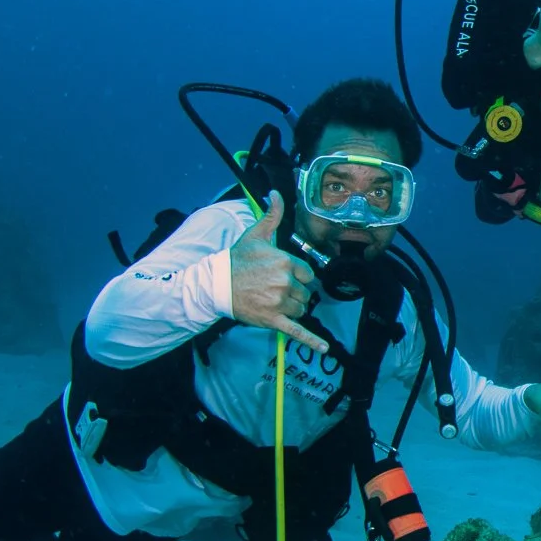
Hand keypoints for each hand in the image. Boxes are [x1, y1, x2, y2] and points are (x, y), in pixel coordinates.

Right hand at [228, 194, 329, 353]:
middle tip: (274, 290)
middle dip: (294, 293)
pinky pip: (297, 331)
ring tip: (273, 302)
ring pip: (301, 309)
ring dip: (292, 308)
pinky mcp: (273, 320)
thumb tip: (277, 193)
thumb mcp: (256, 235)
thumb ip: (272, 215)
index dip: (298, 277)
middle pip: (306, 293)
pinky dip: (312, 341)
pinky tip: (324, 348)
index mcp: (285, 262)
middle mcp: (285, 282)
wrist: (215, 284)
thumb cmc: (237, 260)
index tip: (284, 276)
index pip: (308, 274)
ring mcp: (279, 302)